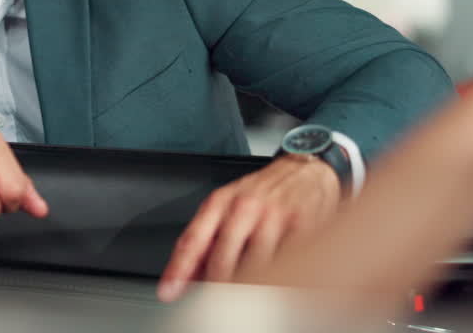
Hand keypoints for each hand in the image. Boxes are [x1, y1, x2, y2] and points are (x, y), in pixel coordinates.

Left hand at [156, 154, 341, 301]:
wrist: (304, 170)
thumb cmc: (262, 190)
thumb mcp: (226, 205)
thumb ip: (205, 238)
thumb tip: (185, 274)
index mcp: (220, 201)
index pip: (193, 239)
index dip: (178, 269)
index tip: (168, 291)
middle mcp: (244, 206)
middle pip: (222, 258)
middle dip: (215, 286)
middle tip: (215, 303)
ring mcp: (273, 215)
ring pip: (254, 265)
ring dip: (247, 286)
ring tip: (246, 294)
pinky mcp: (302, 225)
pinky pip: (284, 262)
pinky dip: (276, 277)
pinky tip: (272, 279)